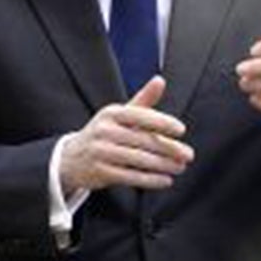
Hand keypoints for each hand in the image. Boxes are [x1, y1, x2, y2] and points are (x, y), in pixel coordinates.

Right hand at [58, 76, 193, 194]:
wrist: (72, 157)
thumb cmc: (105, 133)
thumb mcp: (120, 115)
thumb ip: (143, 100)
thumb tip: (160, 80)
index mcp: (112, 113)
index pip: (140, 116)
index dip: (161, 122)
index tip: (181, 130)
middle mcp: (104, 131)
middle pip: (143, 140)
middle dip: (169, 149)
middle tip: (188, 155)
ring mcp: (101, 152)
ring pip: (139, 160)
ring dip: (163, 165)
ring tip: (180, 168)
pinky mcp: (100, 172)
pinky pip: (131, 177)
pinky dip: (151, 180)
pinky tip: (166, 180)